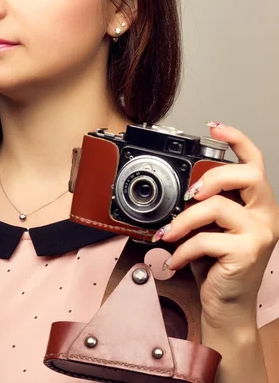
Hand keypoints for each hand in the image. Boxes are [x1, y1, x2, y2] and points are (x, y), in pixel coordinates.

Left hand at [156, 122, 278, 327]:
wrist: (226, 306)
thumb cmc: (217, 264)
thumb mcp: (211, 228)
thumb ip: (206, 205)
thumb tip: (180, 189)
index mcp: (257, 203)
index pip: (255, 162)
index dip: (237, 140)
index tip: (215, 127)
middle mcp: (265, 215)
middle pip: (247, 175)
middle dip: (212, 178)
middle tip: (189, 194)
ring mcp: (259, 234)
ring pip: (217, 207)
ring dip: (184, 221)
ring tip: (169, 234)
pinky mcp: (247, 253)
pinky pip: (206, 240)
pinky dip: (183, 249)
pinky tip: (175, 258)